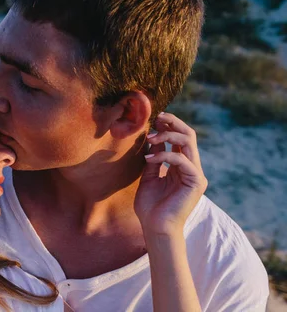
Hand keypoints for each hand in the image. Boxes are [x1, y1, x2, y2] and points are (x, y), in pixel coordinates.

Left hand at [135, 112, 207, 236]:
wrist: (155, 228)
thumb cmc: (150, 205)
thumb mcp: (149, 175)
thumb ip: (154, 157)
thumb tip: (154, 138)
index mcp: (182, 166)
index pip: (181, 138)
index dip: (170, 125)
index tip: (155, 118)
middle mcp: (192, 168)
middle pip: (189, 135)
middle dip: (173, 123)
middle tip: (158, 118)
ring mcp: (196, 174)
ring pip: (188, 143)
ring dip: (168, 136)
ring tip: (151, 138)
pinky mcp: (196, 182)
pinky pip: (182, 160)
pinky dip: (164, 156)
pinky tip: (149, 159)